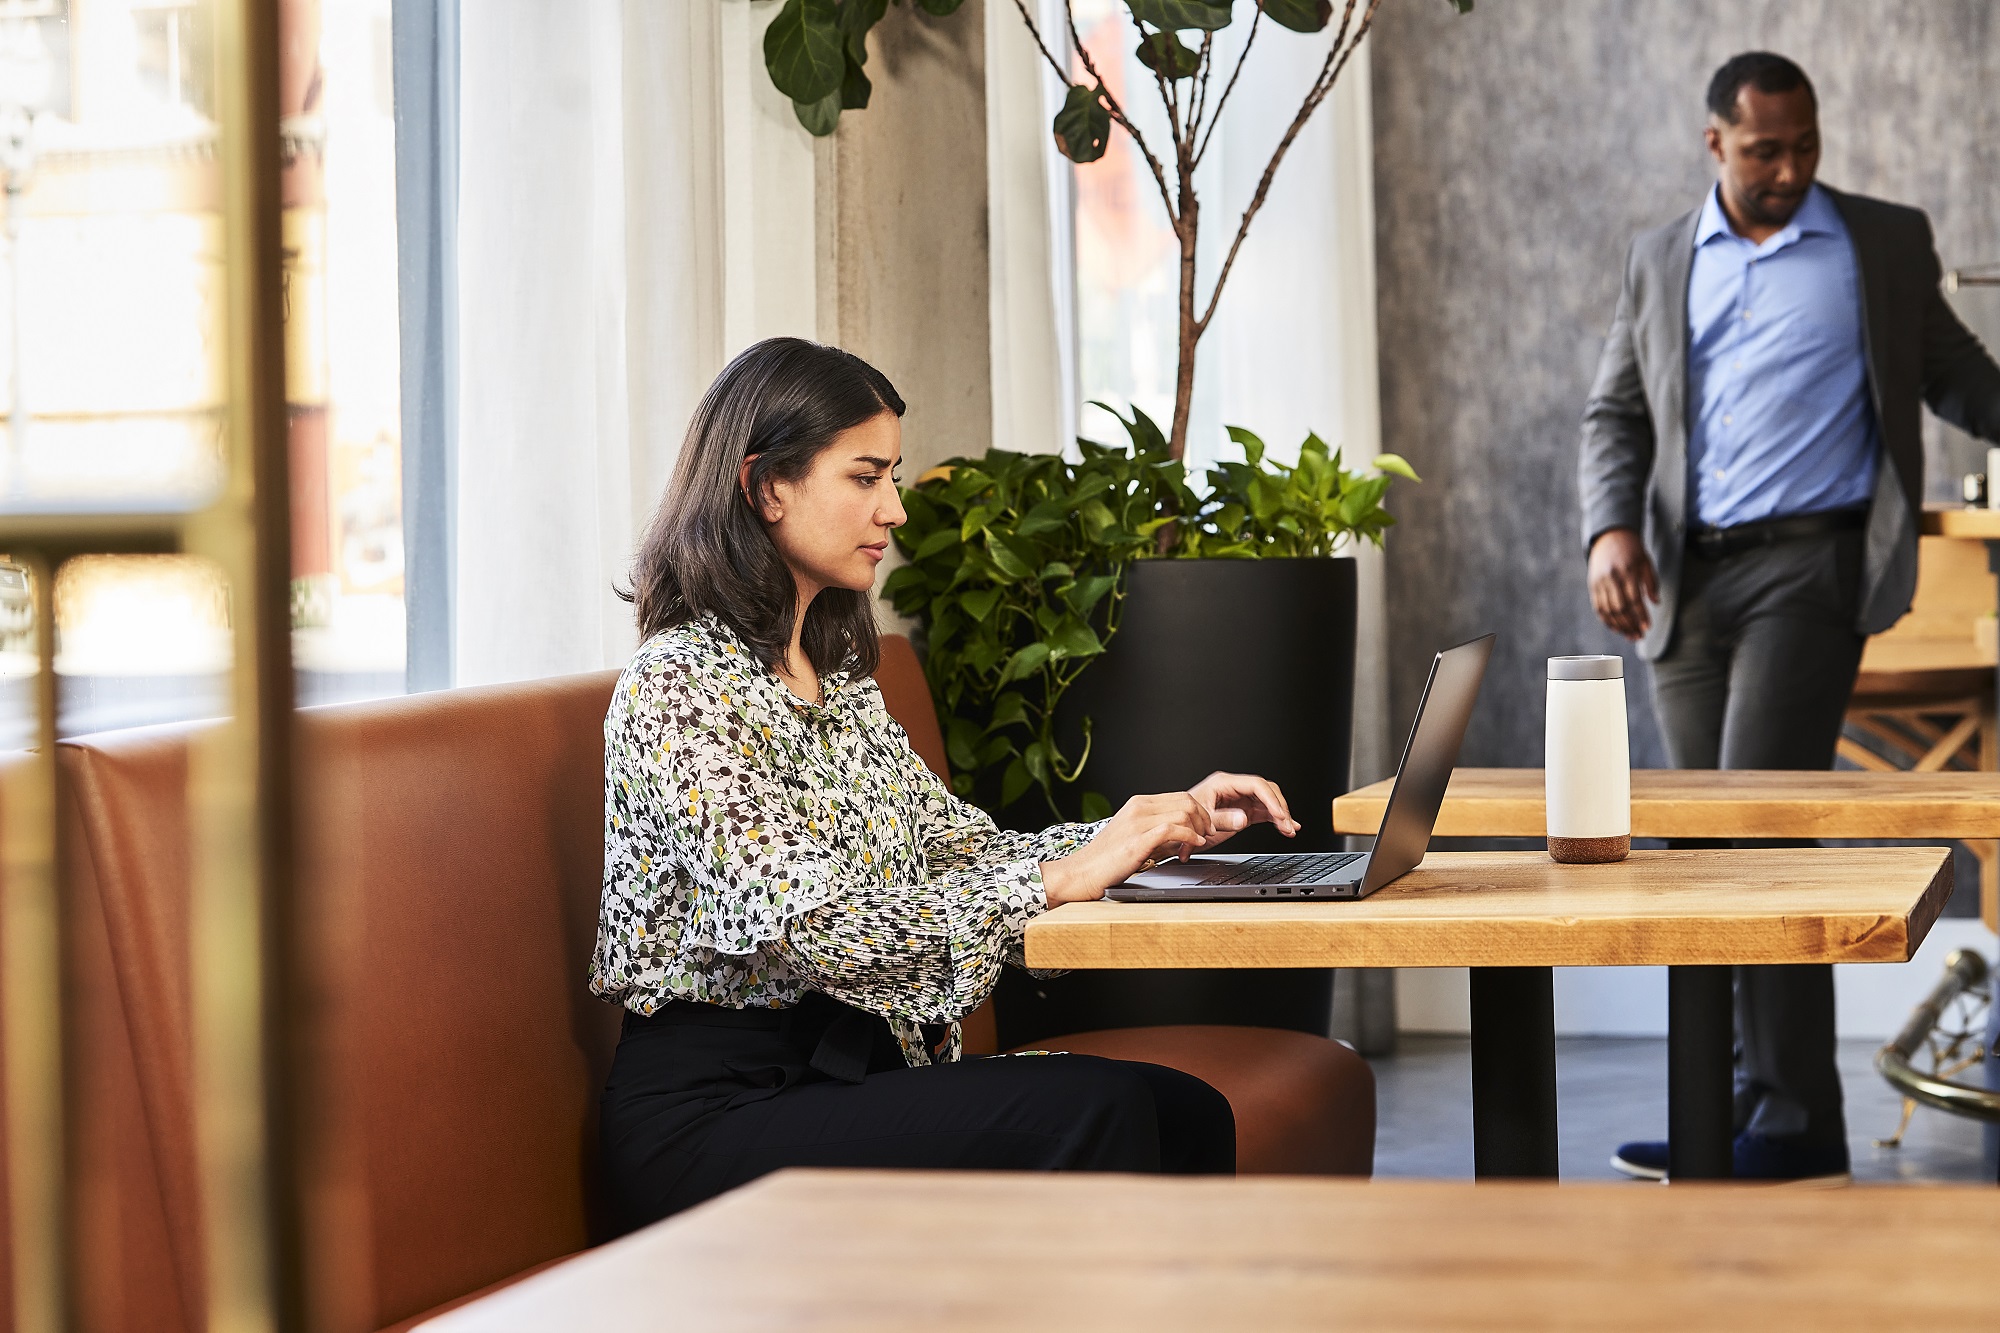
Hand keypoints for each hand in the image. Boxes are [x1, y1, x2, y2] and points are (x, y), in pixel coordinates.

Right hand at [1039, 792, 1216, 905]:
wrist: (1083, 872)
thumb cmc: (1108, 859)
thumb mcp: (1134, 835)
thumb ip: (1156, 828)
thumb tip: (1185, 831)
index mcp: (1138, 803)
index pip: (1180, 796)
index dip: (1200, 811)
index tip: (1206, 827)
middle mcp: (1138, 807)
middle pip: (1186, 801)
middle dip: (1204, 818)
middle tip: (1208, 835)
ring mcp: (1137, 822)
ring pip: (1183, 812)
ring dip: (1198, 829)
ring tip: (1198, 844)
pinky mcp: (1137, 839)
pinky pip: (1172, 829)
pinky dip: (1189, 837)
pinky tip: (1192, 846)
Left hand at [1188, 771, 1298, 846]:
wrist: (1178, 829)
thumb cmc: (1186, 822)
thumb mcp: (1203, 822)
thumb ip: (1222, 820)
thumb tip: (1243, 818)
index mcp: (1223, 783)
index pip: (1255, 785)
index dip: (1271, 799)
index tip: (1280, 815)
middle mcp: (1234, 788)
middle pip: (1266, 790)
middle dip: (1279, 807)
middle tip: (1288, 825)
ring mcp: (1240, 798)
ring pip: (1268, 800)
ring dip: (1281, 814)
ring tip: (1290, 829)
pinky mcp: (1243, 810)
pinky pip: (1264, 811)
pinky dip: (1276, 819)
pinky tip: (1286, 828)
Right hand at [1587, 528, 1657, 639]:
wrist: (1610, 536)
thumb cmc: (1632, 550)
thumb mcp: (1646, 562)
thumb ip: (1652, 583)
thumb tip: (1656, 603)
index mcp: (1627, 571)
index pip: (1634, 599)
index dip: (1640, 615)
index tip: (1647, 627)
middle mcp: (1612, 578)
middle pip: (1620, 608)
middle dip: (1630, 625)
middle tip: (1639, 635)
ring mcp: (1600, 582)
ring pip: (1608, 610)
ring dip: (1619, 626)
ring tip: (1630, 635)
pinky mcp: (1593, 585)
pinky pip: (1598, 607)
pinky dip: (1607, 620)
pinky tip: (1616, 627)